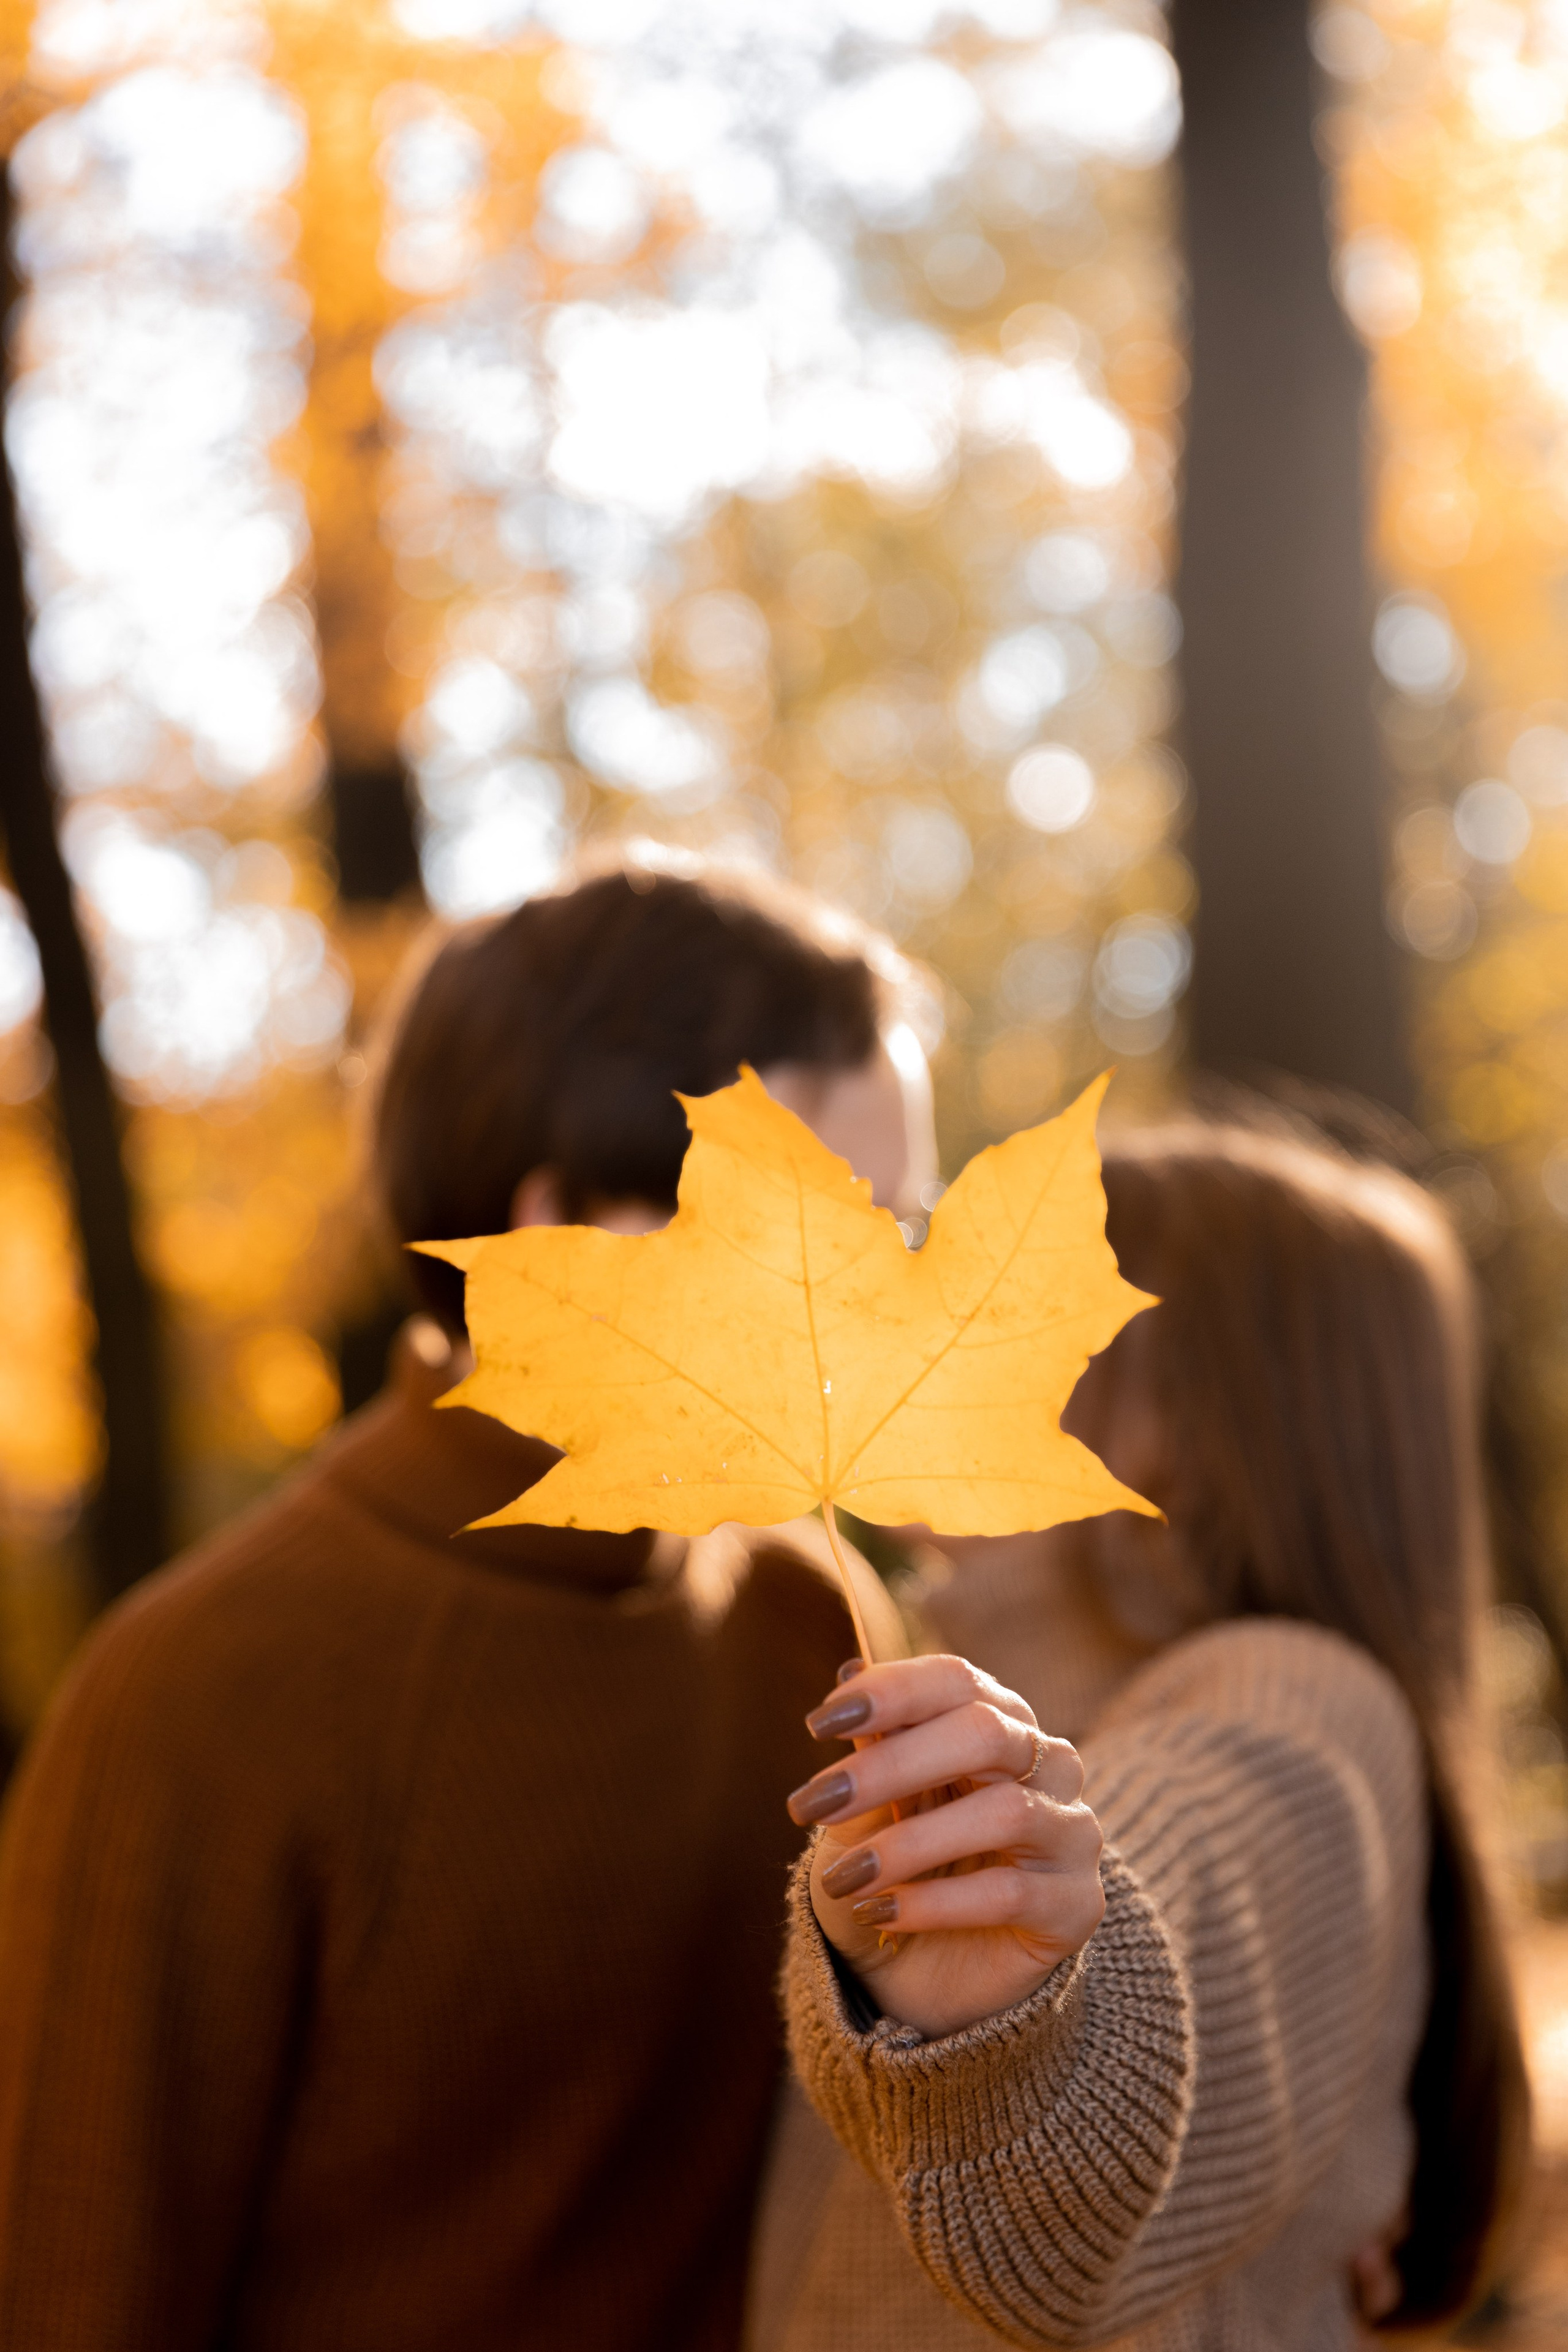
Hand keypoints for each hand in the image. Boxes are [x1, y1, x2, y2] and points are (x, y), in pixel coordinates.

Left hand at [787, 1654, 1104, 2038]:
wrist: (926, 1981)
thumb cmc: (895, 1875)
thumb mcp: (867, 1813)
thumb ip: (870, 1751)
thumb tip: (851, 1669)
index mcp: (997, 1723)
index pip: (957, 1680)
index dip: (891, 1690)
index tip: (819, 1723)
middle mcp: (1047, 1765)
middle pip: (985, 1733)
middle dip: (892, 1764)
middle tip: (815, 1802)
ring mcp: (1070, 1834)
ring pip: (1005, 1813)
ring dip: (910, 1844)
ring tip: (845, 1876)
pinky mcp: (1076, 1905)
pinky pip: (1010, 1892)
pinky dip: (935, 1902)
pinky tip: (881, 1912)